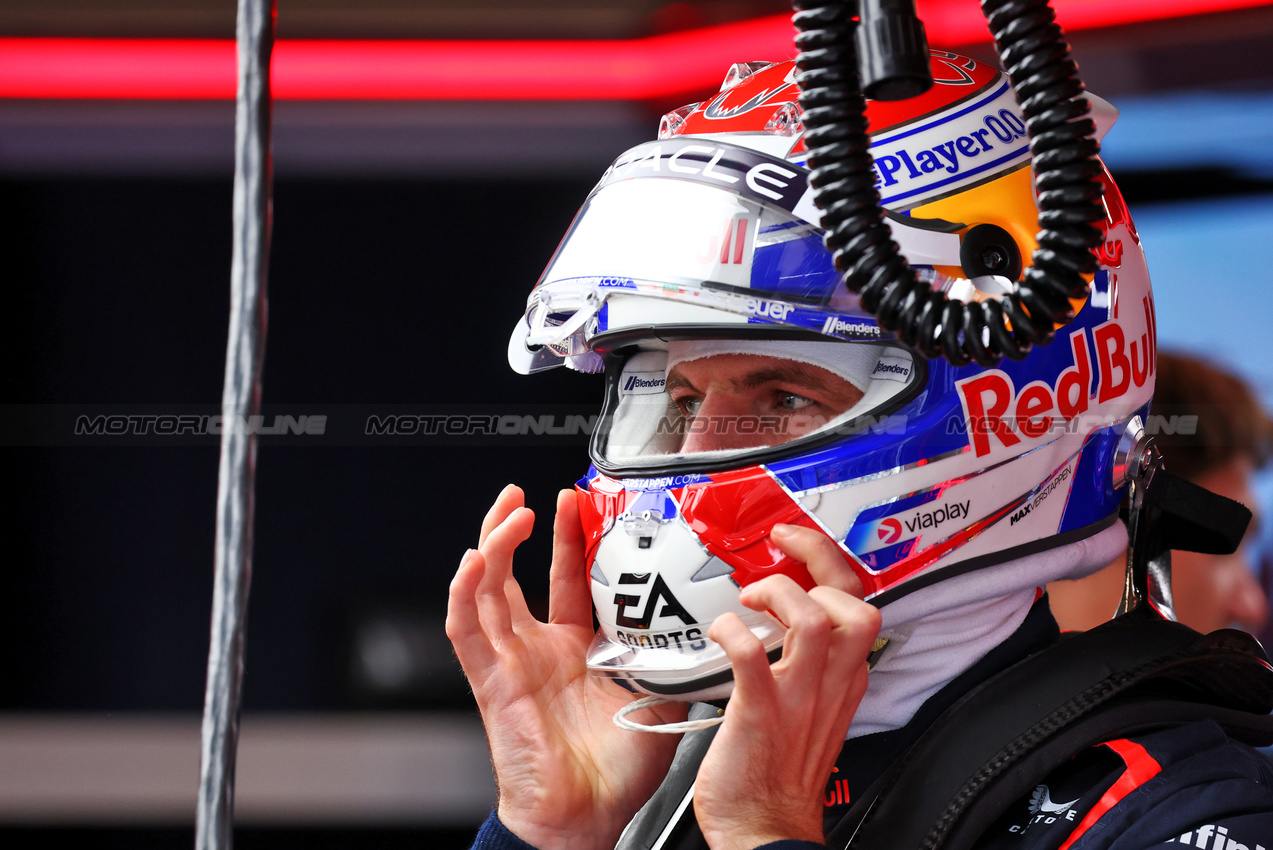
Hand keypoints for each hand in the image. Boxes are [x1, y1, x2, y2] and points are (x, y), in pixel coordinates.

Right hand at [446, 484, 686, 849]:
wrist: (589, 820)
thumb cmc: (618, 772)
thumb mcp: (661, 697)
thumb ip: (678, 659)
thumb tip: (717, 630)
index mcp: (575, 649)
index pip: (569, 578)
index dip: (572, 539)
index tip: (584, 503)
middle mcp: (538, 649)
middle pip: (519, 572)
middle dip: (523, 527)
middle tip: (537, 494)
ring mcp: (510, 661)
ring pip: (487, 588)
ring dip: (494, 544)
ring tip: (509, 511)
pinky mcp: (490, 681)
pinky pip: (467, 631)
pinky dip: (465, 593)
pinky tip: (475, 561)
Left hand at [694, 524, 880, 849]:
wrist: (765, 831)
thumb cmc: (776, 774)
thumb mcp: (811, 710)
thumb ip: (806, 667)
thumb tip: (777, 623)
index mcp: (841, 679)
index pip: (858, 603)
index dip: (830, 563)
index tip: (797, 546)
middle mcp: (827, 683)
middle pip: (852, 601)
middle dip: (818, 559)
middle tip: (782, 547)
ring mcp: (796, 697)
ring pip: (815, 620)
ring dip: (777, 593)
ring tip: (749, 597)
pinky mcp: (758, 713)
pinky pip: (752, 656)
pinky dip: (732, 631)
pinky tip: (719, 631)